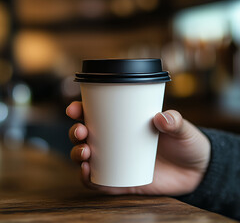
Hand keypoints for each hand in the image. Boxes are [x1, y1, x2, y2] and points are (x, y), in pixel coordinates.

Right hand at [66, 101, 209, 195]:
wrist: (196, 172)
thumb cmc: (186, 144)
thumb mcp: (182, 129)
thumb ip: (175, 122)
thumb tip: (161, 118)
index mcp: (126, 125)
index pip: (98, 116)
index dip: (81, 111)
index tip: (75, 108)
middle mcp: (117, 143)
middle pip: (87, 137)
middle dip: (76, 133)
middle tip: (81, 132)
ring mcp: (118, 162)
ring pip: (88, 159)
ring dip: (78, 155)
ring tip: (85, 152)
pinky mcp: (123, 182)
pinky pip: (100, 182)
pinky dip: (89, 179)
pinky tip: (87, 173)